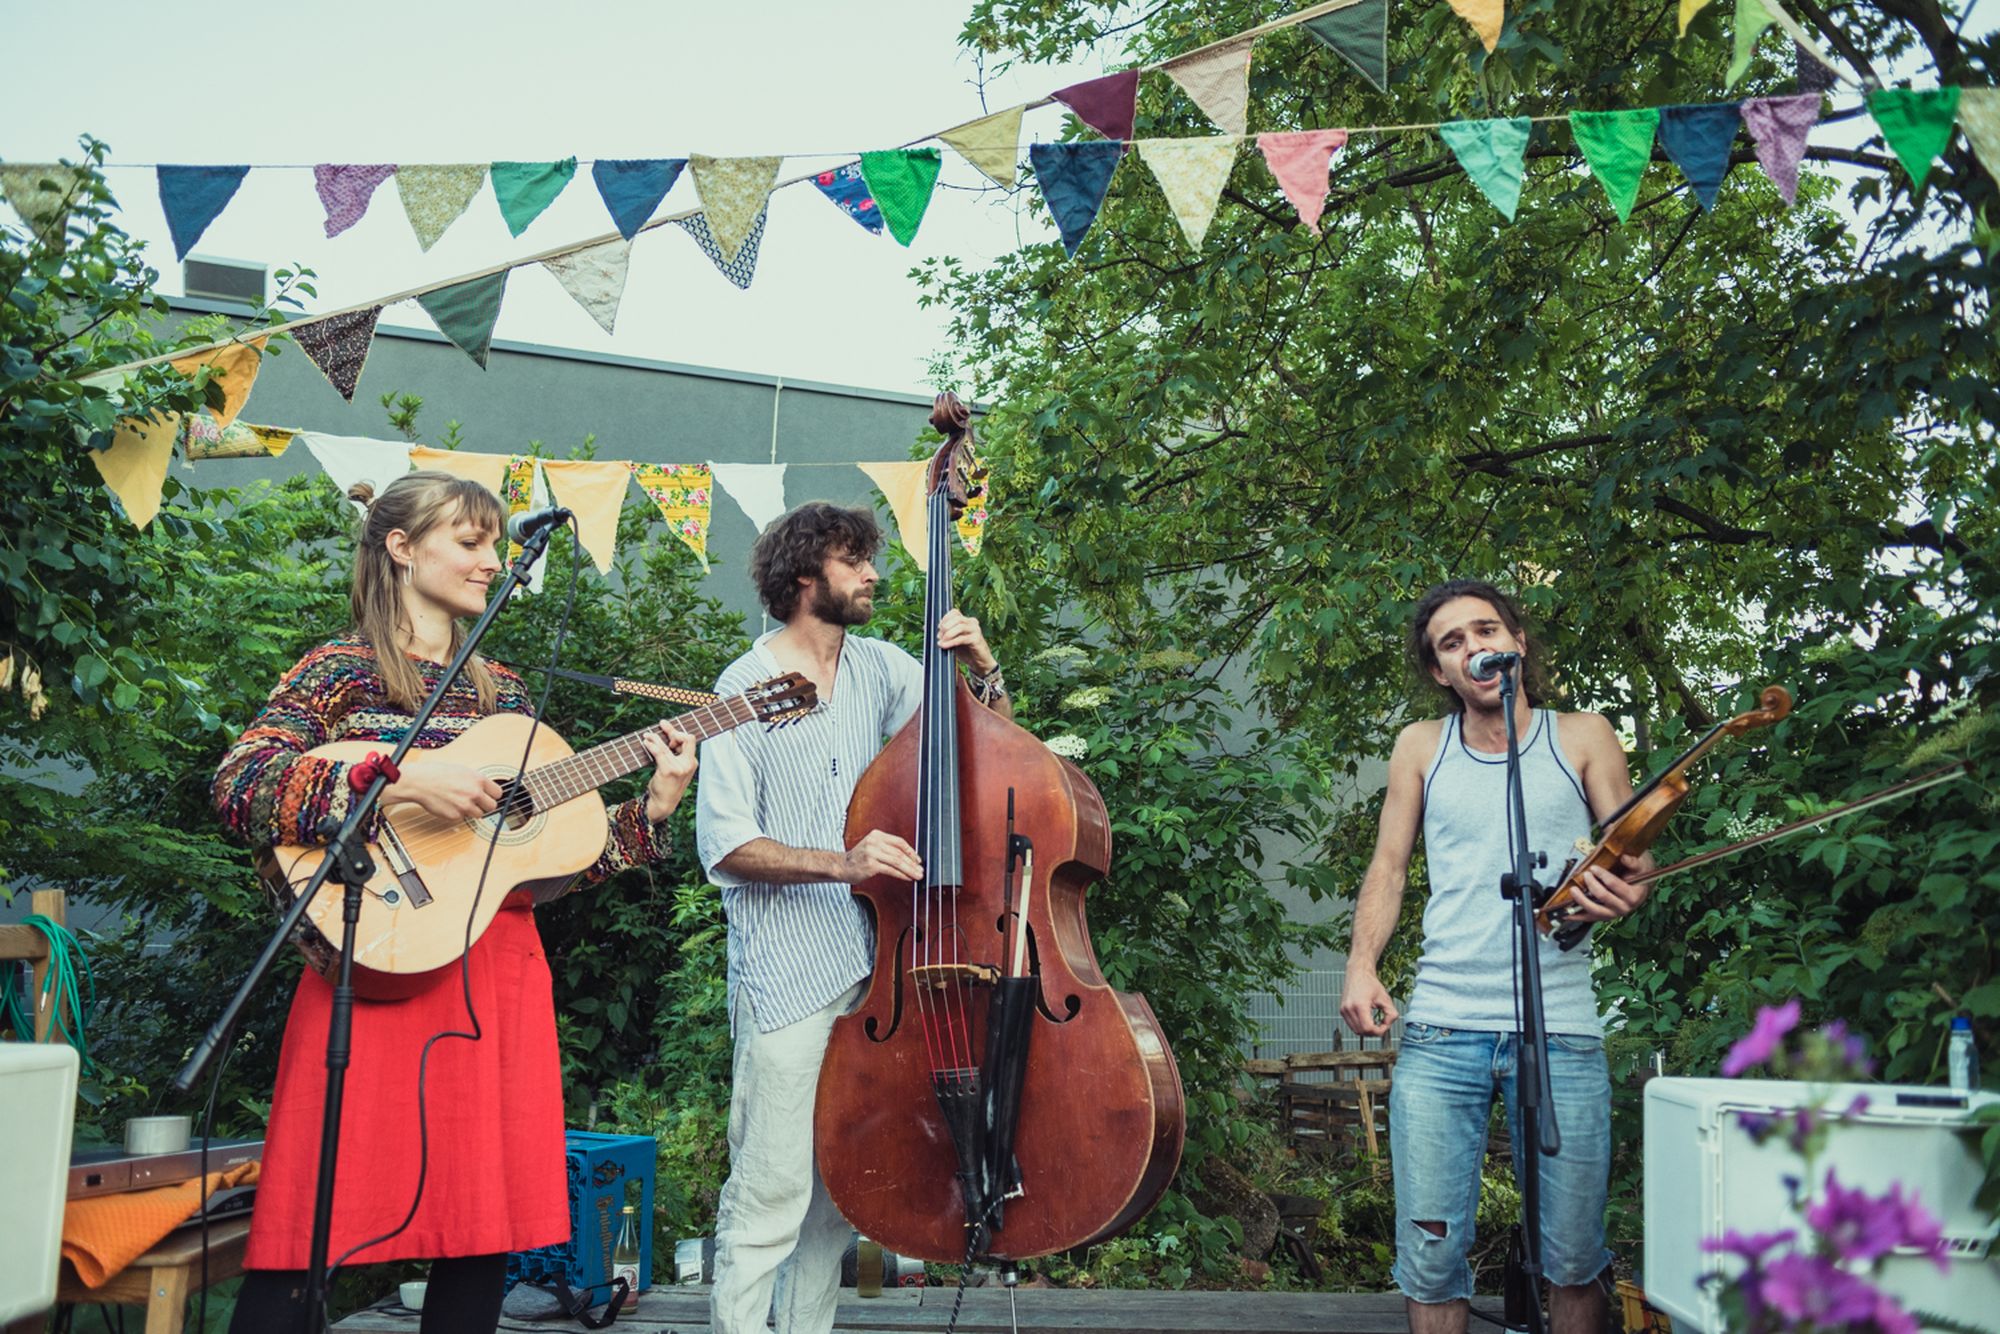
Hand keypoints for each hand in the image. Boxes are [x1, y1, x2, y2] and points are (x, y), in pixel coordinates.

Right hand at [386, 762, 502, 821]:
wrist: (419, 782)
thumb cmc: (437, 773)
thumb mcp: (462, 771)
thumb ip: (476, 781)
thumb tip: (485, 788)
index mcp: (478, 780)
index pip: (498, 793)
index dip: (493, 795)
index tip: (489, 796)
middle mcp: (474, 793)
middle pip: (492, 807)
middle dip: (485, 805)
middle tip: (477, 802)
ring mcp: (465, 806)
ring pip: (478, 814)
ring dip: (471, 810)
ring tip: (460, 802)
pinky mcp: (455, 816)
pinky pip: (462, 818)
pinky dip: (457, 814)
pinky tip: (449, 805)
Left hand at [641, 725, 697, 823]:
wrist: (663, 803)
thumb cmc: (667, 785)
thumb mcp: (675, 769)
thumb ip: (674, 754)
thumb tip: (666, 736)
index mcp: (692, 763)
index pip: (691, 740)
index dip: (680, 734)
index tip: (670, 733)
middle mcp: (688, 764)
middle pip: (683, 739)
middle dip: (671, 730)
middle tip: (661, 724)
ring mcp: (679, 768)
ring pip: (667, 746)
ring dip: (655, 738)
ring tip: (646, 735)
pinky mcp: (668, 771)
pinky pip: (659, 753)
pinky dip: (652, 746)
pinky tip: (645, 743)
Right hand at [839, 829, 923, 884]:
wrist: (841, 866)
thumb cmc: (858, 859)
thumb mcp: (872, 847)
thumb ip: (887, 848)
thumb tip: (907, 857)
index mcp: (877, 835)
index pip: (899, 842)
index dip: (911, 851)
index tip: (918, 860)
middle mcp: (874, 842)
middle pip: (900, 852)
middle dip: (913, 862)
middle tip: (921, 870)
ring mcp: (872, 853)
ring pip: (897, 861)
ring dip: (910, 869)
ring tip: (917, 875)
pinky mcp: (871, 864)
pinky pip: (891, 870)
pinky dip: (901, 874)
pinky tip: (907, 878)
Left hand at [935, 609, 995, 675]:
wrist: (979, 663)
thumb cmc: (966, 651)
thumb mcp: (953, 640)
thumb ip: (944, 633)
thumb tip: (926, 627)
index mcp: (967, 620)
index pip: (955, 612)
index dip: (944, 619)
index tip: (939, 629)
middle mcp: (972, 623)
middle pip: (957, 618)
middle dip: (945, 627)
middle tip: (939, 636)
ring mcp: (976, 630)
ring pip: (960, 626)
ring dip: (948, 634)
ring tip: (941, 642)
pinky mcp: (977, 639)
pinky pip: (962, 638)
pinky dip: (951, 642)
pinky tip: (945, 645)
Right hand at [1339, 969, 1399, 1037]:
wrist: (1358, 973)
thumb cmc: (1371, 983)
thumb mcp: (1386, 998)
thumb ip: (1391, 1013)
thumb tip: (1388, 1024)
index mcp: (1360, 1005)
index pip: (1368, 1029)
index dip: (1379, 1031)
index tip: (1385, 1026)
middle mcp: (1349, 1009)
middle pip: (1362, 1032)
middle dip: (1373, 1032)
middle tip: (1382, 1026)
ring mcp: (1344, 1010)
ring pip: (1356, 1030)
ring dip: (1367, 1031)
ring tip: (1375, 1023)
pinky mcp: (1342, 1011)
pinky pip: (1352, 1025)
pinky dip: (1360, 1026)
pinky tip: (1368, 1020)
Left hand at [1563, 853, 1649, 922]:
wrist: (1641, 888)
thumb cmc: (1640, 874)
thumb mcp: (1641, 864)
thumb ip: (1633, 862)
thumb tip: (1624, 858)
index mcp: (1633, 895)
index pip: (1614, 885)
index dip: (1603, 876)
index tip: (1593, 868)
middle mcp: (1624, 907)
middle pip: (1603, 897)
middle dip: (1591, 885)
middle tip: (1585, 875)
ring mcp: (1614, 914)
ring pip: (1594, 910)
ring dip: (1581, 901)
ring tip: (1573, 890)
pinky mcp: (1605, 916)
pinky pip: (1589, 917)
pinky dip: (1577, 915)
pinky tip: (1566, 913)